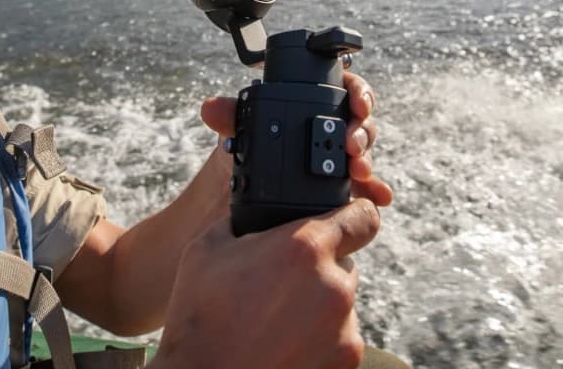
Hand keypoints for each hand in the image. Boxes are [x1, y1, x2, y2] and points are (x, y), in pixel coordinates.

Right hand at [152, 199, 379, 368]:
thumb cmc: (199, 315)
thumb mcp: (209, 248)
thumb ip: (244, 221)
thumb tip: (256, 209)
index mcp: (305, 248)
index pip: (363, 217)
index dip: (356, 214)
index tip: (348, 218)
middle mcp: (333, 285)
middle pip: (345, 263)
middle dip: (320, 267)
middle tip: (282, 283)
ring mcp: (343, 327)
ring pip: (342, 300)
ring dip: (319, 302)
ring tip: (277, 319)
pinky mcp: (346, 359)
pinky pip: (340, 335)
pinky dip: (320, 336)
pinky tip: (285, 342)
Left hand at [200, 71, 393, 207]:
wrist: (246, 188)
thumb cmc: (248, 148)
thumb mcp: (241, 132)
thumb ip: (231, 117)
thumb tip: (210, 109)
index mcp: (314, 104)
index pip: (346, 89)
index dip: (358, 92)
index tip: (358, 103)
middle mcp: (331, 127)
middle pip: (360, 121)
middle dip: (362, 131)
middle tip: (352, 144)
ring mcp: (338, 156)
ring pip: (362, 151)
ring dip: (366, 159)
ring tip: (358, 170)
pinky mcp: (342, 184)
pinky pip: (364, 185)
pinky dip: (374, 189)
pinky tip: (379, 196)